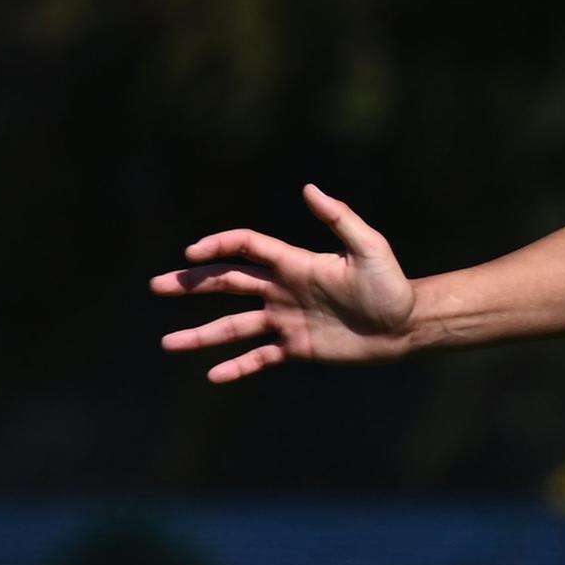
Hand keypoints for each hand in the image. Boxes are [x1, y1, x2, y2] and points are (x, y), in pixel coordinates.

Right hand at [151, 185, 416, 381]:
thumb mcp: (369, 248)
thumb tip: (309, 188)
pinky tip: (212, 375)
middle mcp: (283, 290)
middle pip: (228, 283)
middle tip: (157, 285)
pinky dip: (237, 367)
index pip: (246, 248)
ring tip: (168, 343)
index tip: (191, 253)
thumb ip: (340, 219)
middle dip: (192, 284)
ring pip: (234, 326)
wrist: (408, 326)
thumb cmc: (392, 285)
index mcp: (294, 264)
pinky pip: (260, 358)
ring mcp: (286, 320)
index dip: (218, 246)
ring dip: (201, 335)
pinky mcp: (297, 348)